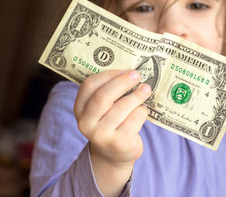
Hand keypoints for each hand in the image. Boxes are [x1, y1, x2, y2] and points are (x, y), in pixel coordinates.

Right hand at [73, 69, 150, 195]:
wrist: (113, 156)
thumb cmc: (110, 123)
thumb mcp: (101, 110)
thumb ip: (108, 92)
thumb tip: (129, 71)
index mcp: (79, 108)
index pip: (89, 85)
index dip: (108, 75)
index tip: (124, 70)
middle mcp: (86, 123)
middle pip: (103, 96)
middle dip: (123, 82)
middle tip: (137, 75)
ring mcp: (101, 135)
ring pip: (122, 107)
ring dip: (137, 95)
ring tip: (146, 90)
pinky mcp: (118, 143)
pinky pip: (134, 119)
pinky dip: (142, 111)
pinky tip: (143, 110)